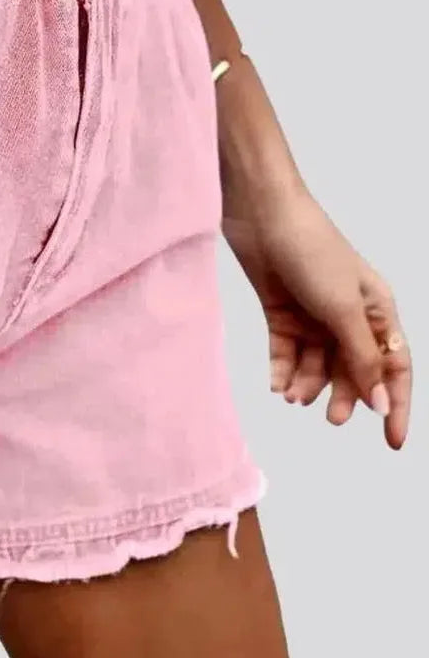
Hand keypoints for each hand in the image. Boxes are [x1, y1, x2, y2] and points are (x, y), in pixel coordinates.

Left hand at [223, 185, 411, 448]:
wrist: (262, 214)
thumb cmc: (312, 251)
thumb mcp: (342, 308)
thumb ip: (361, 357)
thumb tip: (380, 402)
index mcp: (377, 309)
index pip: (394, 366)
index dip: (395, 403)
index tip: (393, 442)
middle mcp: (348, 314)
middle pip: (353, 369)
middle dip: (345, 395)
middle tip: (331, 418)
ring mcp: (313, 313)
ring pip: (317, 363)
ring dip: (308, 383)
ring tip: (293, 396)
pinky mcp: (281, 311)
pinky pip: (286, 352)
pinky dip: (283, 370)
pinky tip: (277, 385)